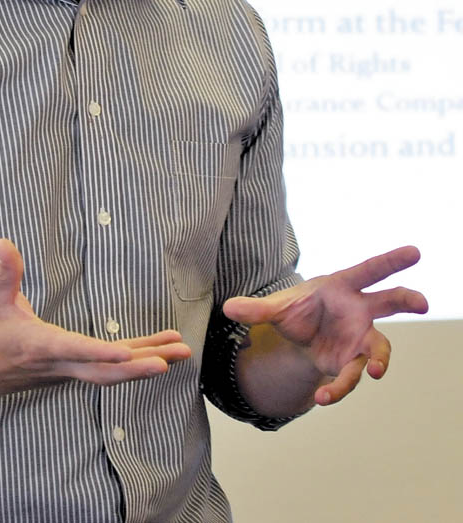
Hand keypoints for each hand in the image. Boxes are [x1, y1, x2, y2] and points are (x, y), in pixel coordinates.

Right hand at [0, 238, 191, 398]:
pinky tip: (161, 352)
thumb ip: (5, 270)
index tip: (126, 354)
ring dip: (148, 362)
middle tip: (171, 359)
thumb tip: (3, 242)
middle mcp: (61, 364)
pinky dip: (138, 359)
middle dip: (139, 366)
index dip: (100, 353)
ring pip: (115, 373)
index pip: (75, 350)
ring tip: (182, 351)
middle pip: (105, 372)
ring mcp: (72, 370)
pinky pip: (113, 368)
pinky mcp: (78, 369)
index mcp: (42, 345)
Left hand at [222, 245, 427, 406]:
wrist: (299, 336)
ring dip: (379, 360)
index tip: (415, 252)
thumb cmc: (295, 310)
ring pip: (380, 346)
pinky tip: (324, 396)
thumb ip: (254, 308)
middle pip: (389, 301)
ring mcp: (359, 337)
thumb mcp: (274, 308)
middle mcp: (358, 310)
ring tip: (373, 372)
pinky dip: (341, 387)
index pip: (368, 270)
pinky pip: (353, 375)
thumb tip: (227, 308)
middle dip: (407, 298)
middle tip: (422, 301)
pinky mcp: (352, 361)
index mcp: (341, 286)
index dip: (390, 261)